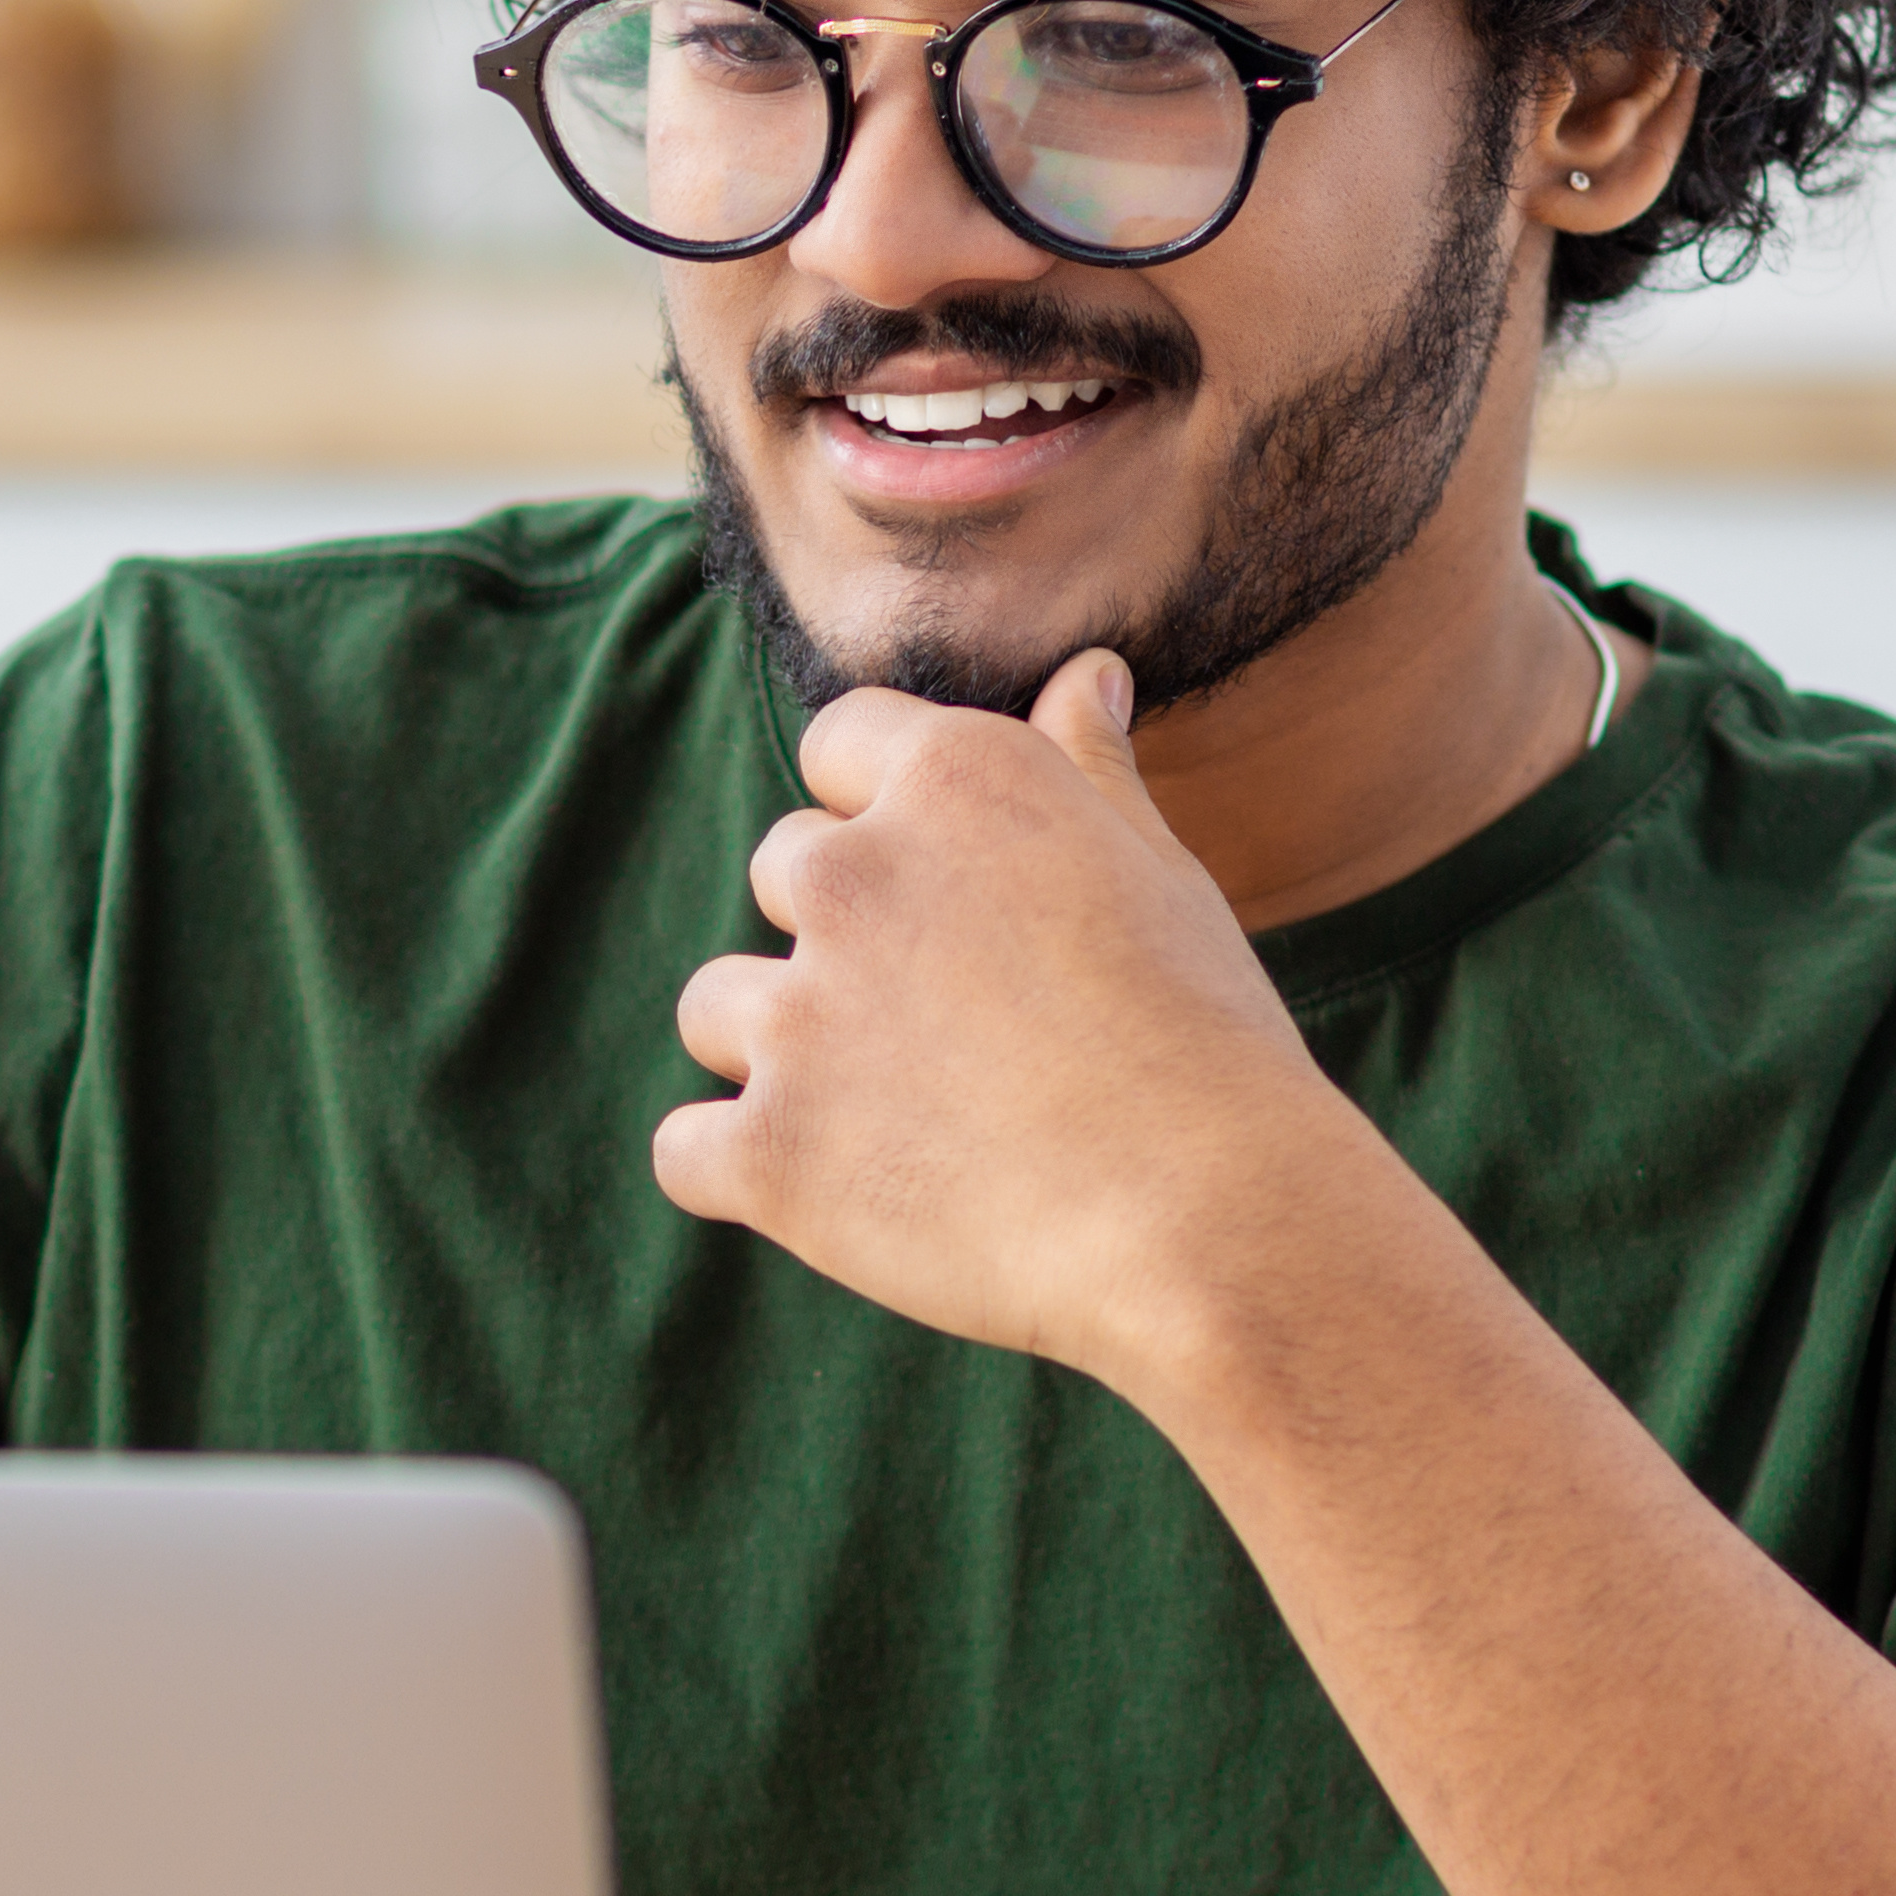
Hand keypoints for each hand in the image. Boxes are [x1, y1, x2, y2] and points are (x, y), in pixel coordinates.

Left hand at [652, 649, 1392, 1385]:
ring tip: (910, 1120)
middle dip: (846, 942)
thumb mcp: (1161, 875)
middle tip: (965, 1033)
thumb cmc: (1205, 1043)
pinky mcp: (768, 1150)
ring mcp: (798, 1013)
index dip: (884, 818)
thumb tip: (1086, 675)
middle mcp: (853, 873)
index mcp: (954, 781)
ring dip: (784, 1055)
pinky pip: (684, 1149)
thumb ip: (1089, 769)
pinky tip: (842, 1198)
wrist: (1211, 1220)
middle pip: (782, 873)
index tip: (951, 900)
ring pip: (718, 1007)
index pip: (841, 744)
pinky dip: (740, 1175)